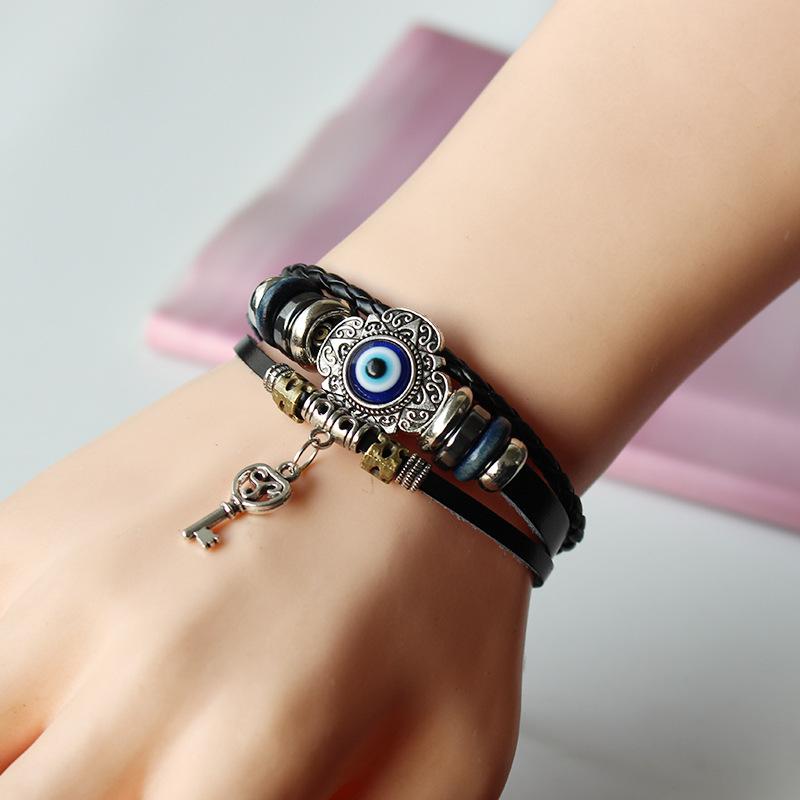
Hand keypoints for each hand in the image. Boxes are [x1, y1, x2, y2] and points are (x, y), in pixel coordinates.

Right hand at [0, 356, 530, 799]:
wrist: (395, 417)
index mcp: (249, 748)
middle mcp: (137, 671)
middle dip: (67, 796)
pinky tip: (71, 675)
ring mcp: (67, 583)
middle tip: (131, 776)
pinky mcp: (35, 523)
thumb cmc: (435, 572)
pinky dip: (9, 679)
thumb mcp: (449, 755)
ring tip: (89, 738)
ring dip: (28, 754)